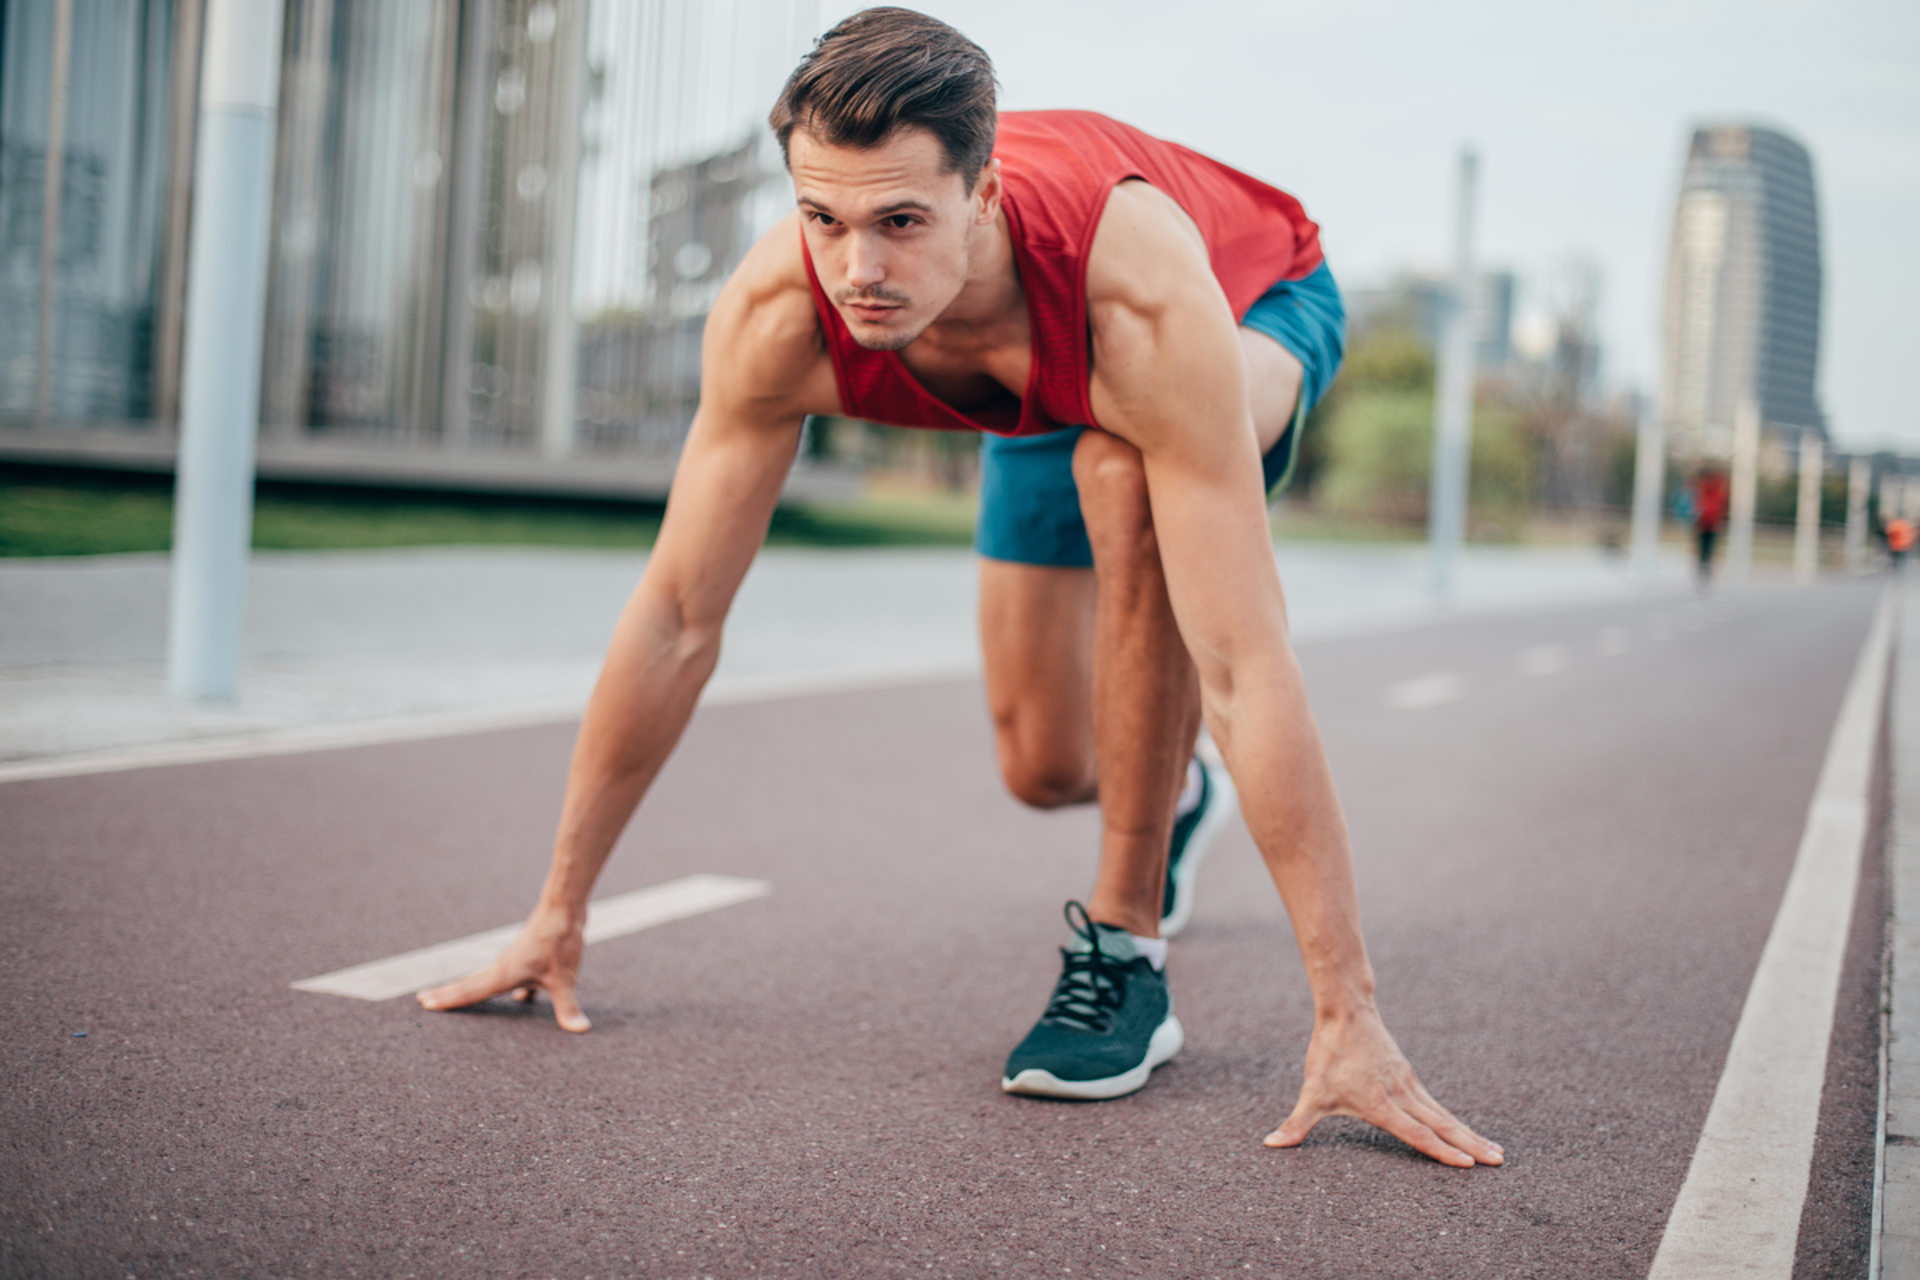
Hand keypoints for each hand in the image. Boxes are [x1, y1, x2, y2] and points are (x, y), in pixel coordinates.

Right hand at [415, 909, 591, 1032]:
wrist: (564, 906)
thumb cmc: (559, 940)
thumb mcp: (565, 978)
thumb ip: (568, 1007)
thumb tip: (580, 1030)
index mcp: (504, 974)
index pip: (470, 991)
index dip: (448, 999)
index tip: (424, 1003)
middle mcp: (504, 966)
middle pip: (471, 984)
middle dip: (449, 993)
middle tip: (424, 1000)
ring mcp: (517, 959)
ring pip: (491, 980)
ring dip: (476, 990)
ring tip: (462, 998)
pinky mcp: (531, 954)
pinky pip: (515, 977)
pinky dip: (513, 989)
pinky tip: (523, 998)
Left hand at [1264, 1007, 1502, 1167]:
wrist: (1346, 1011)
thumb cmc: (1328, 1054)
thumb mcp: (1311, 1092)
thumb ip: (1296, 1123)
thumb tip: (1271, 1144)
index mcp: (1380, 1103)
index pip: (1416, 1133)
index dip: (1441, 1151)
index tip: (1468, 1165)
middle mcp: (1401, 1095)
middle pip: (1441, 1125)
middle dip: (1471, 1146)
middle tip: (1499, 1162)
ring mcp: (1409, 1084)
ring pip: (1444, 1115)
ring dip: (1470, 1134)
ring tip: (1496, 1152)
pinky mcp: (1409, 1076)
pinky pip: (1436, 1104)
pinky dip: (1454, 1120)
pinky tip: (1466, 1131)